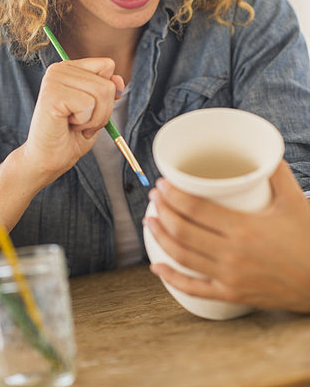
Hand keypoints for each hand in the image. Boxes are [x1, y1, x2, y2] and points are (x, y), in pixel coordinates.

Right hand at [20, 57, 123, 189]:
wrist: (49, 159)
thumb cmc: (70, 136)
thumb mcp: (97, 110)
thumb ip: (107, 91)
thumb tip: (118, 80)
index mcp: (69, 68)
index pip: (107, 65)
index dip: (108, 92)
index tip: (91, 109)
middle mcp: (59, 68)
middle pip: (107, 83)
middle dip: (102, 111)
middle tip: (81, 123)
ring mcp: (54, 79)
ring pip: (101, 92)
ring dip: (94, 118)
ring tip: (74, 124)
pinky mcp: (52, 93)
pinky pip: (89, 104)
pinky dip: (84, 121)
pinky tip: (67, 125)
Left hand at [144, 160, 309, 311]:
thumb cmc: (309, 241)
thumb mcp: (295, 202)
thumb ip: (277, 173)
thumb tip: (264, 150)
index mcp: (244, 228)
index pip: (195, 209)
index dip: (173, 196)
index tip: (162, 185)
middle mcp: (231, 254)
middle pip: (183, 230)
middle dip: (162, 211)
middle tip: (155, 198)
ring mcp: (229, 277)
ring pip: (182, 256)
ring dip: (161, 237)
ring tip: (150, 221)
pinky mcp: (231, 294)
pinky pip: (194, 288)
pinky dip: (172, 278)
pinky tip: (157, 268)